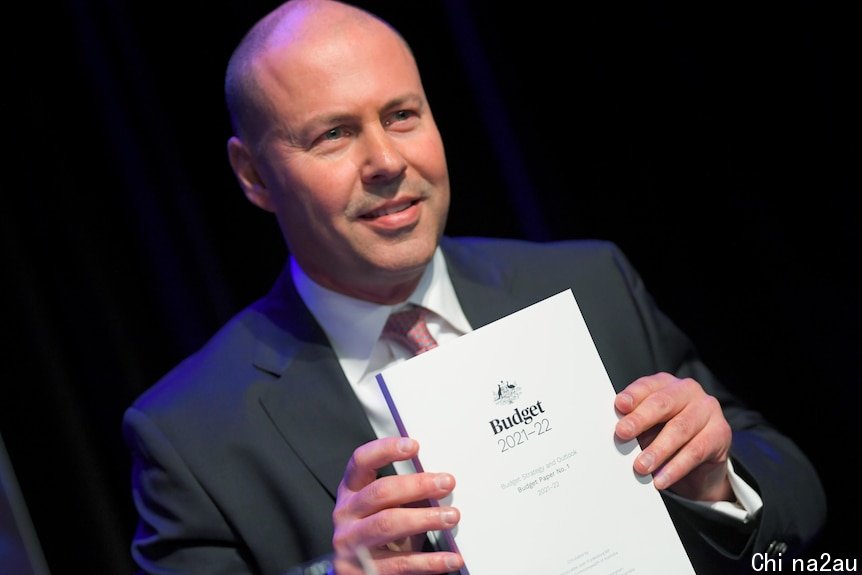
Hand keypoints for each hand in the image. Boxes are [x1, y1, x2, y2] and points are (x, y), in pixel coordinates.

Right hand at [332, 437, 463, 574]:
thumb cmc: (378, 535)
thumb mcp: (385, 508)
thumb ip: (405, 493)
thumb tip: (440, 479)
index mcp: (350, 491)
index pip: (361, 461)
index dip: (385, 449)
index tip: (413, 445)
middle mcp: (346, 513)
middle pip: (380, 492)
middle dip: (417, 485)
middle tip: (446, 482)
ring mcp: (351, 543)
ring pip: (388, 524)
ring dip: (425, 518)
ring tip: (451, 517)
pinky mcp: (363, 571)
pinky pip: (401, 563)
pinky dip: (430, 561)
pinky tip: (450, 558)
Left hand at [613, 372, 732, 501]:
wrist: (700, 464)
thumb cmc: (665, 436)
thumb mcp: (648, 428)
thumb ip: (635, 425)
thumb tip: (619, 434)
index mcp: (666, 384)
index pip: (648, 386)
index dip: (634, 395)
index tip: (620, 405)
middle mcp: (688, 391)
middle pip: (663, 403)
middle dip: (641, 419)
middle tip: (623, 433)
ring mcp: (708, 410)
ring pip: (679, 429)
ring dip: (657, 450)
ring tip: (640, 466)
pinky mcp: (721, 433)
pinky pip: (695, 451)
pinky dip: (675, 467)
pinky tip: (661, 479)